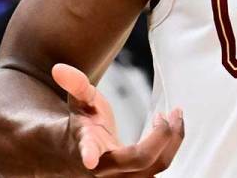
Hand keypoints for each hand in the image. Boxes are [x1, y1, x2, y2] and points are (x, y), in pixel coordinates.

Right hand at [52, 63, 183, 175]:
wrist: (79, 155)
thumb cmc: (82, 127)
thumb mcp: (79, 103)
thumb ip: (76, 85)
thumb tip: (60, 69)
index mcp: (87, 148)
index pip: (88, 152)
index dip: (88, 154)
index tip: (89, 158)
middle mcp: (105, 169)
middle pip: (141, 160)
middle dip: (163, 135)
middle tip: (171, 113)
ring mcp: (122, 177)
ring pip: (157, 167)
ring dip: (172, 141)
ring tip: (176, 117)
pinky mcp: (137, 177)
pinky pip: (160, 167)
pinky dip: (170, 148)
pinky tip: (172, 130)